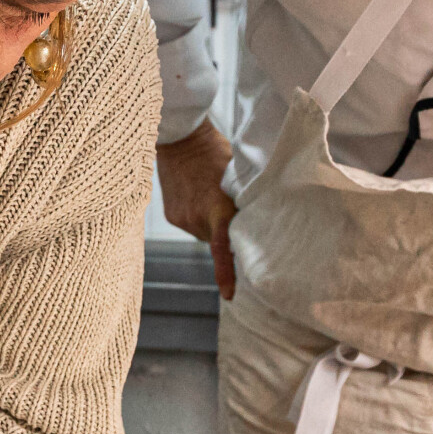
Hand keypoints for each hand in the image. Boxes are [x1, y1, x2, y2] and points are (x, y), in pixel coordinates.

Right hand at [157, 121, 237, 298]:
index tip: (229, 295)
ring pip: (205, 234)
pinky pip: (192, 226)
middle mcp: (195, 219)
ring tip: (214, 198)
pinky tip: (201, 197)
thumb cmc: (215, 151)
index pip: (221, 249)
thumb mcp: (237, 175)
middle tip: (236, 213)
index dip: (226, 273)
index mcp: (215, 208)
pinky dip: (200, 218)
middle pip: (218, 242)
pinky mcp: (172, 216)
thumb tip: (260, 225)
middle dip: (228, 234)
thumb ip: (245, 201)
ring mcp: (181, 219)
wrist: (179, 138)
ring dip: (213, 225)